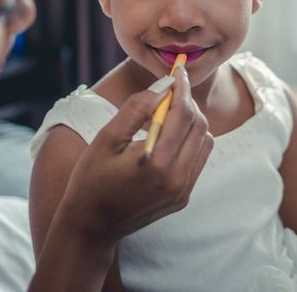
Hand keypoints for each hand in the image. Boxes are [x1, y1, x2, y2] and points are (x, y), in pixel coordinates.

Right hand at [57, 65, 212, 242]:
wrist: (91, 225)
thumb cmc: (91, 179)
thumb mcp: (106, 138)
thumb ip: (136, 108)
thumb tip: (163, 85)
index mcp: (157, 163)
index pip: (183, 114)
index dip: (182, 88)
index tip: (176, 71)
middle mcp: (177, 178)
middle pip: (199, 126)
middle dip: (187, 103)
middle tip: (168, 91)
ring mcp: (182, 190)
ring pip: (205, 141)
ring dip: (191, 122)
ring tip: (165, 115)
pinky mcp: (183, 197)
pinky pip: (198, 159)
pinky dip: (190, 141)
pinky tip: (167, 138)